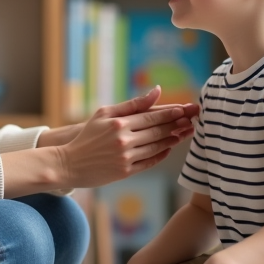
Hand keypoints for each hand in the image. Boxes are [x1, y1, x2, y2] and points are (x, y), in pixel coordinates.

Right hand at [59, 87, 194, 187]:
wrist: (69, 164)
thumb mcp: (104, 114)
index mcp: (119, 124)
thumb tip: (157, 91)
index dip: (171, 112)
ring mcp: (126, 157)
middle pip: (158, 131)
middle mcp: (124, 140)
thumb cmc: (87, 136)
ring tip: (186, 133)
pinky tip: (169, 148)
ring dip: (174, 139)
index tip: (186, 109)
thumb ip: (131, 104)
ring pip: (158, 147)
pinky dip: (162, 154)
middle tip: (194, 119)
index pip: (152, 116)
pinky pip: (150, 161)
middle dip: (178, 124)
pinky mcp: (126, 172)